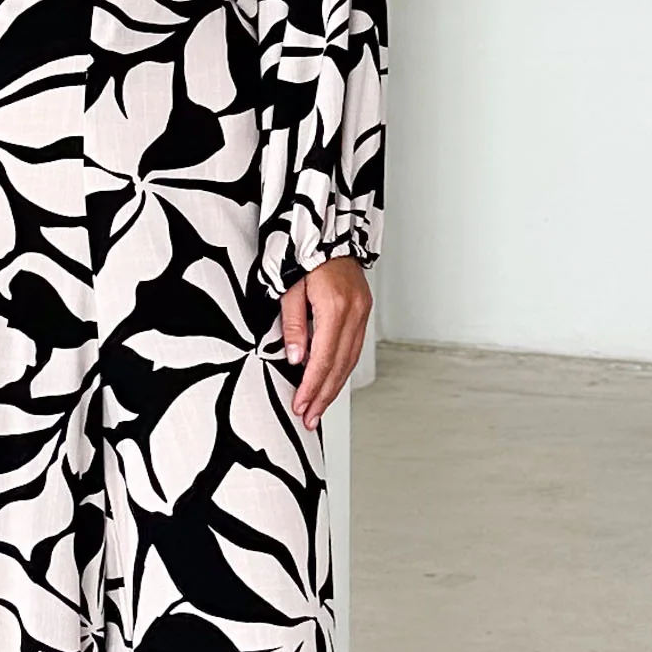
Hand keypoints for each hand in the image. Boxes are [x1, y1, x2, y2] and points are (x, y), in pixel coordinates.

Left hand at [277, 255, 370, 430]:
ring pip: (350, 361)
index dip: (311, 387)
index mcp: (334, 307)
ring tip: (319, 408)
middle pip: (340, 366)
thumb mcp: (289, 288)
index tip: (300, 405)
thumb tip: (296, 360)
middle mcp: (353, 312)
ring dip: (334, 387)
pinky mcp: (363, 312)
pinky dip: (342, 369)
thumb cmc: (305, 256)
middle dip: (324, 396)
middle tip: (309, 418)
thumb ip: (293, 325)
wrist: (330, 233)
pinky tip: (331, 382)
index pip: (323, 358)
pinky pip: (354, 348)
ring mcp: (362, 312)